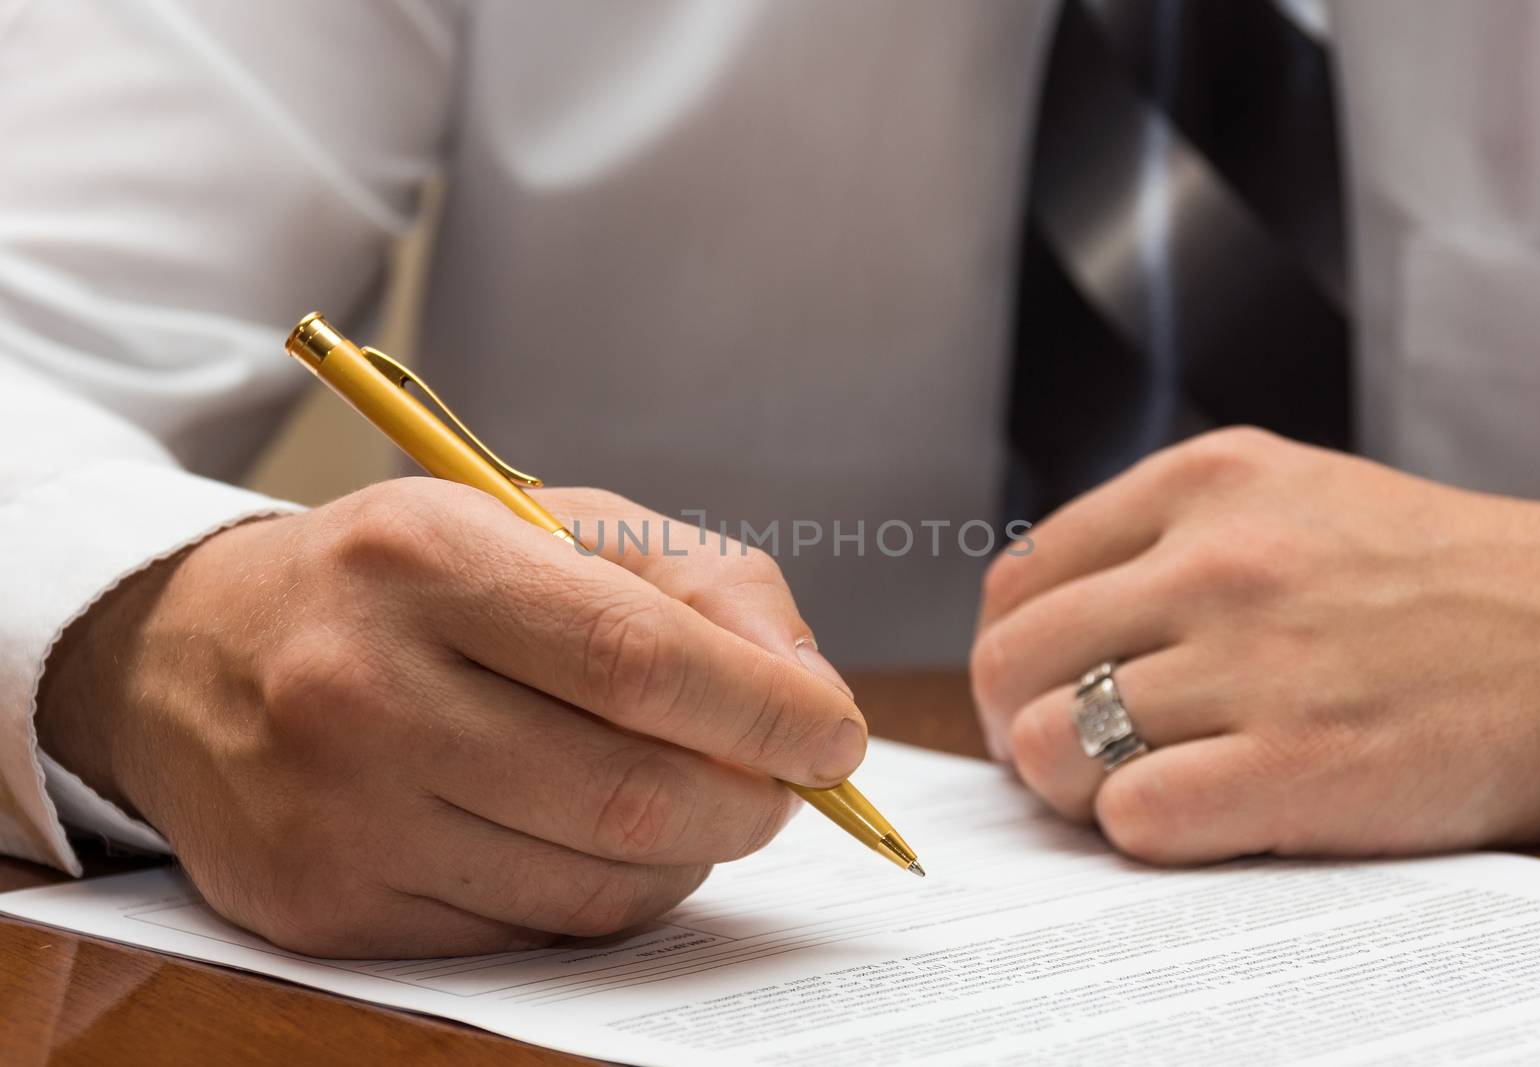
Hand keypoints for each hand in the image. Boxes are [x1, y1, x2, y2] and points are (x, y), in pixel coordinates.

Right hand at [37, 480, 863, 955]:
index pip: (639, 661)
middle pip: (628, 794)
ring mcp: (334, 814)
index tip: (837, 737)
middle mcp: (359, 688)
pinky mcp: (324, 909)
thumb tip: (811, 701)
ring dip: (687, 858)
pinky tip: (591, 841)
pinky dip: (602, 900)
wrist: (201, 654)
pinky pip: (528, 937)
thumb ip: (704, 585)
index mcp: (424, 558)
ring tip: (692, 804)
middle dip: (751, 804)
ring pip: (592, 888)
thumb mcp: (552, 524)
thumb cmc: (412, 579)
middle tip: (786, 786)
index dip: (765, 713)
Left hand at [973, 428, 1539, 863]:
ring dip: (1075, 790)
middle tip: (1069, 761)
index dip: (1014, 657)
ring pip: (1052, 746)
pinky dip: (1142, 831)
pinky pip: (1133, 814)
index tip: (1045, 695)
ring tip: (1134, 791)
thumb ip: (1159, 539)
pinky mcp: (1303, 763)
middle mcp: (1216, 560)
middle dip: (1022, 729)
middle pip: (1012, 666)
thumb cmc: (1436, 578)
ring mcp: (1258, 660)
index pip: (1017, 584)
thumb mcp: (1288, 497)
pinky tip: (1201, 815)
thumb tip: (1038, 624)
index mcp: (1203, 483)